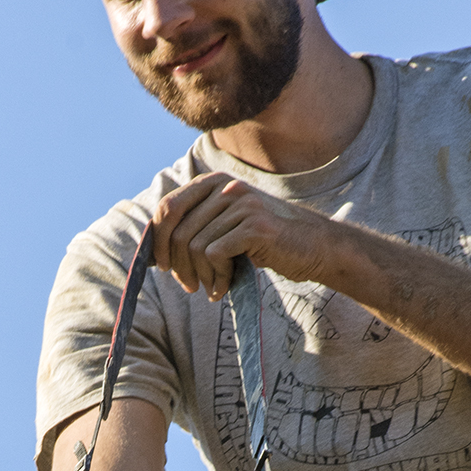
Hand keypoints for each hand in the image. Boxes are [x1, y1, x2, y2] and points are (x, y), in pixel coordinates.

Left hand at [152, 173, 339, 298]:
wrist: (314, 247)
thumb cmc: (266, 242)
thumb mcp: (226, 226)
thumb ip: (196, 227)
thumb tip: (155, 249)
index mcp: (213, 183)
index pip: (167, 208)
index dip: (158, 241)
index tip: (164, 267)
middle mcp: (226, 187)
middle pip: (179, 232)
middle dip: (179, 266)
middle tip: (190, 286)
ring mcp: (242, 204)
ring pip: (196, 247)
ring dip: (200, 276)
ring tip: (212, 288)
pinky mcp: (255, 225)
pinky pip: (215, 255)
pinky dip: (216, 277)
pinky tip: (225, 286)